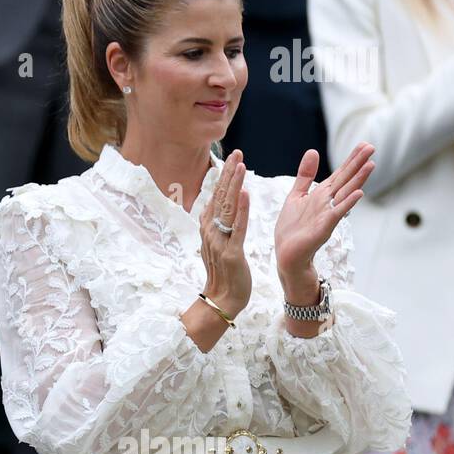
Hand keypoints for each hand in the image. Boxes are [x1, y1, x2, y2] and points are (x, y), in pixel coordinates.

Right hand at [198, 149, 251, 315]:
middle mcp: (210, 231)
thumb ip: (217, 224)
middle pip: (220, 196)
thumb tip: (217, 205)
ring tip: (241, 166)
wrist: (222, 300)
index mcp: (208, 227)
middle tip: (237, 153)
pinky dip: (242, 210)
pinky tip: (246, 194)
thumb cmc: (224, 273)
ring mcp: (219, 241)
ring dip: (234, 185)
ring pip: (227, 208)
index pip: (216, 196)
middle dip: (229, 173)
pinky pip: (237, 227)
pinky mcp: (232, 253)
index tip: (233, 157)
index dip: (224, 176)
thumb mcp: (218, 243)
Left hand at [274, 144, 374, 300]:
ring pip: (346, 193)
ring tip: (371, 165)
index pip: (340, 173)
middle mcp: (328, 202)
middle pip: (346, 179)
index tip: (364, 144)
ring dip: (358, 180)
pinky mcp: (324, 226)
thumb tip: (313, 151)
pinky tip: (358, 194)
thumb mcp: (296, 195)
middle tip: (372, 147)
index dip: (351, 159)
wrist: (287, 254)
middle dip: (358, 163)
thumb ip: (305, 175)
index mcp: (322, 194)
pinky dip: (347, 203)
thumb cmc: (293, 228)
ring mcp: (328, 214)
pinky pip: (337, 213)